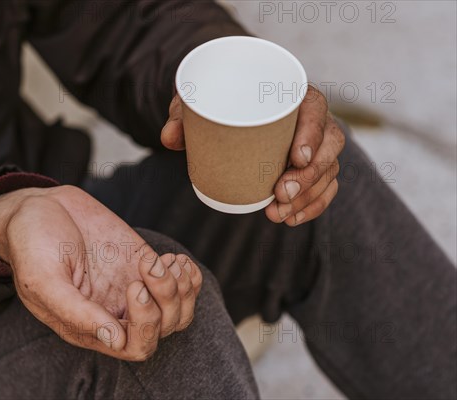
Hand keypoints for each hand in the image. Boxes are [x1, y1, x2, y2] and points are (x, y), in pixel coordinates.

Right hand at [0, 185, 201, 360]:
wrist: (39, 207)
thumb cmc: (31, 244)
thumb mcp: (44, 280)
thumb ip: (76, 313)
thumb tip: (114, 341)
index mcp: (89, 326)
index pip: (135, 346)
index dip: (146, 324)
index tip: (134, 286)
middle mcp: (114, 312)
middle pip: (163, 329)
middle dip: (167, 302)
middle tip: (150, 269)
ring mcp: (131, 288)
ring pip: (176, 310)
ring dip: (182, 289)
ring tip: (166, 262)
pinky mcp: (142, 265)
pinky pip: (179, 284)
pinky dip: (187, 275)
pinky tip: (174, 260)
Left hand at [161, 85, 344, 225]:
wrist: (226, 110)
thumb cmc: (218, 102)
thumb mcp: (199, 102)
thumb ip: (183, 115)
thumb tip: (169, 137)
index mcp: (291, 94)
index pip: (315, 108)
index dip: (312, 133)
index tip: (295, 157)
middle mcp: (310, 119)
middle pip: (329, 145)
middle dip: (310, 175)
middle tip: (281, 193)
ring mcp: (315, 145)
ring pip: (328, 170)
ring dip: (308, 197)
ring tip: (278, 213)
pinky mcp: (311, 167)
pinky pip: (323, 188)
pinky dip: (312, 206)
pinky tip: (291, 219)